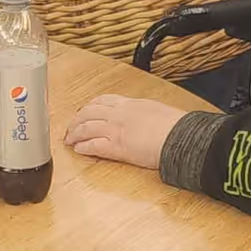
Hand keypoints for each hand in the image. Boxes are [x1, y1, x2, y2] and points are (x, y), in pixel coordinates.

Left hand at [65, 94, 187, 169]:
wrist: (181, 137)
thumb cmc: (176, 126)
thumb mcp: (158, 110)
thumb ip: (147, 113)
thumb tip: (148, 118)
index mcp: (131, 104)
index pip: (104, 100)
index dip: (90, 106)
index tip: (84, 109)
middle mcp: (120, 114)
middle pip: (90, 112)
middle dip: (77, 119)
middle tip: (70, 126)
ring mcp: (116, 129)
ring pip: (87, 127)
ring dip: (75, 133)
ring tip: (69, 139)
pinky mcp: (117, 147)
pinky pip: (94, 145)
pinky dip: (84, 147)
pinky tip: (78, 150)